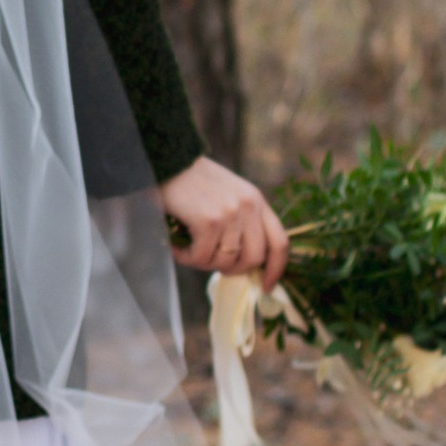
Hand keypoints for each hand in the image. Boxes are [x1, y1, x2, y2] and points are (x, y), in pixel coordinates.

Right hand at [158, 155, 288, 291]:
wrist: (165, 159)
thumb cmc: (191, 182)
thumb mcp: (227, 196)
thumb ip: (241, 223)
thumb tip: (243, 265)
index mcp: (256, 200)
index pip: (279, 242)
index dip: (276, 269)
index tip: (265, 286)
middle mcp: (249, 206)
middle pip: (254, 258)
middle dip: (233, 269)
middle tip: (211, 264)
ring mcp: (231, 213)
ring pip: (225, 261)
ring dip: (203, 262)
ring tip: (187, 249)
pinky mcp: (209, 220)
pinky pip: (202, 257)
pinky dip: (186, 257)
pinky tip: (175, 246)